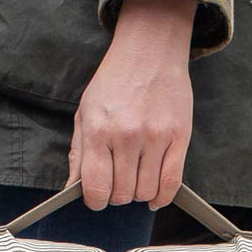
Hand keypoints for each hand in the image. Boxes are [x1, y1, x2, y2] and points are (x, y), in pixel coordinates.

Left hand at [69, 0, 194, 210]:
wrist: (149, 51)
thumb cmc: (114, 83)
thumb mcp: (86, 112)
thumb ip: (79, 153)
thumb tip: (72, 189)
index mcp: (98, 130)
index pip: (96, 188)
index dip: (95, 201)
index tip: (98, 197)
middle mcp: (126, 135)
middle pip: (122, 194)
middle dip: (118, 195)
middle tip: (119, 181)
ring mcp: (155, 137)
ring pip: (146, 192)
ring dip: (139, 193)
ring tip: (136, 177)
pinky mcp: (178, 137)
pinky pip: (171, 183)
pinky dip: (162, 196)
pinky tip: (155, 195)